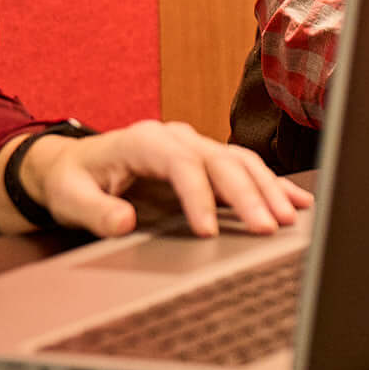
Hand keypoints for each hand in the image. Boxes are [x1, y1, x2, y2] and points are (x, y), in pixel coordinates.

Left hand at [24, 119, 312, 238]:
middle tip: (265, 228)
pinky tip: (297, 202)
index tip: (209, 231)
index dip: (198, 196)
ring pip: (240, 162)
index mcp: (143, 140)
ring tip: (288, 218)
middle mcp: (175, 137)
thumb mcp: (71, 198)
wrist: (75, 164)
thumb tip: (124, 221)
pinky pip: (245, 168)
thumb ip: (95, 212)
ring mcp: (194, 146)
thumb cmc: (74, 180)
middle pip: (219, 161)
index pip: (179, 163)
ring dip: (267, 189)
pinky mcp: (207, 161)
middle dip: (246, 194)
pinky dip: (272, 185)